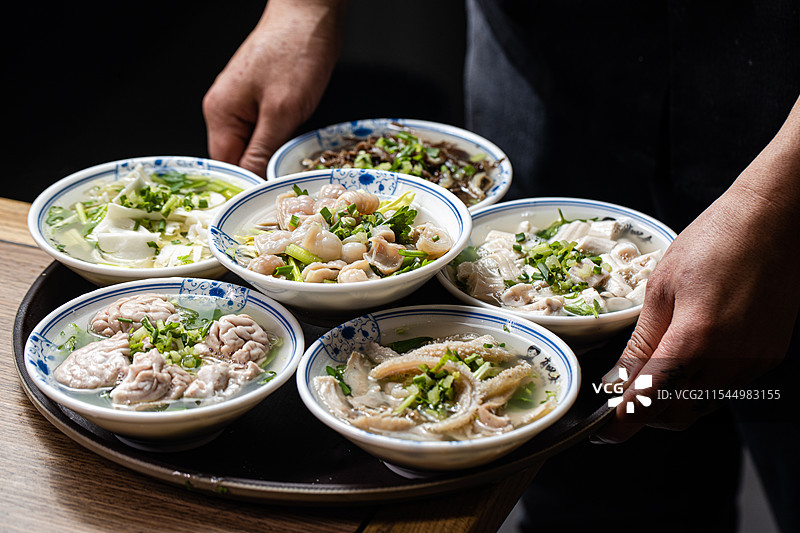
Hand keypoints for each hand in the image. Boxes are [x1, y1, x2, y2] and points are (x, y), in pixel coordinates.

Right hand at [202, 0, 347, 176]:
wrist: (310, 13)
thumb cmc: (295, 52)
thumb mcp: (281, 110)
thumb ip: (263, 150)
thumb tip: (253, 182)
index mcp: (220, 114)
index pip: (226, 166)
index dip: (247, 186)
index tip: (268, 203)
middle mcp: (225, 110)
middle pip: (239, 158)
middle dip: (261, 174)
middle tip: (285, 193)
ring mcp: (243, 103)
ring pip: (254, 147)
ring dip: (271, 160)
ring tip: (291, 175)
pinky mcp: (262, 99)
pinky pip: (266, 132)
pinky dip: (279, 143)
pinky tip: (292, 151)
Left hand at [593, 104, 799, 442]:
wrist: (774, 221)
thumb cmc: (713, 243)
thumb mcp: (661, 289)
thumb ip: (642, 342)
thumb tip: (618, 380)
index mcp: (696, 339)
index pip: (651, 401)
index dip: (623, 423)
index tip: (602, 432)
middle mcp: (731, 360)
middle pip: (677, 415)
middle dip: (644, 415)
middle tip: (619, 398)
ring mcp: (755, 362)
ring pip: (702, 407)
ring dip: (671, 403)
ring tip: (648, 377)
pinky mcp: (769, 357)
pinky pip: (726, 389)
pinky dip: (698, 387)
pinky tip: (684, 361)